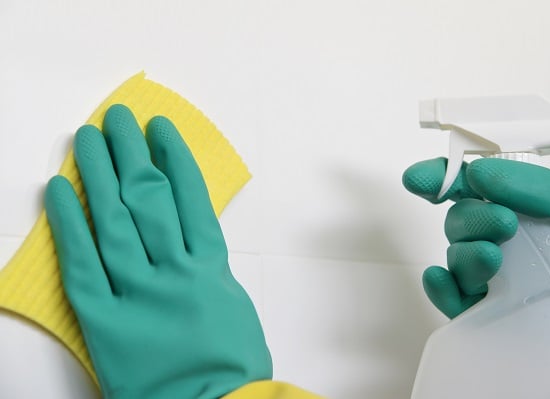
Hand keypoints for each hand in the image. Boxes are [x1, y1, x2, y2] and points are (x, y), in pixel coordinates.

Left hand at [45, 104, 271, 397]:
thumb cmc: (232, 363)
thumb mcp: (233, 303)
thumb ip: (207, 267)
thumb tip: (186, 240)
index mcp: (210, 268)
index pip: (189, 198)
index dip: (173, 157)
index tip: (159, 128)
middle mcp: (174, 272)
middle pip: (149, 198)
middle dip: (132, 153)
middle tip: (118, 118)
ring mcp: (137, 294)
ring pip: (113, 222)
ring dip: (98, 175)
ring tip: (88, 139)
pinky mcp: (104, 321)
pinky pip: (82, 265)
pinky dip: (68, 227)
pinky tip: (58, 192)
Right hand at [403, 157, 549, 318]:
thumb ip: (536, 186)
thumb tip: (479, 175)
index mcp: (527, 209)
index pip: (474, 186)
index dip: (443, 177)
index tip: (422, 180)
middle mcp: (507, 241)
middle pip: (460, 221)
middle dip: (471, 218)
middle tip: (502, 224)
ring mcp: (496, 278)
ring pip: (456, 258)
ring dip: (464, 254)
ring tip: (491, 260)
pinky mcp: (490, 314)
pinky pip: (452, 299)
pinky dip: (441, 289)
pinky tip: (445, 281)